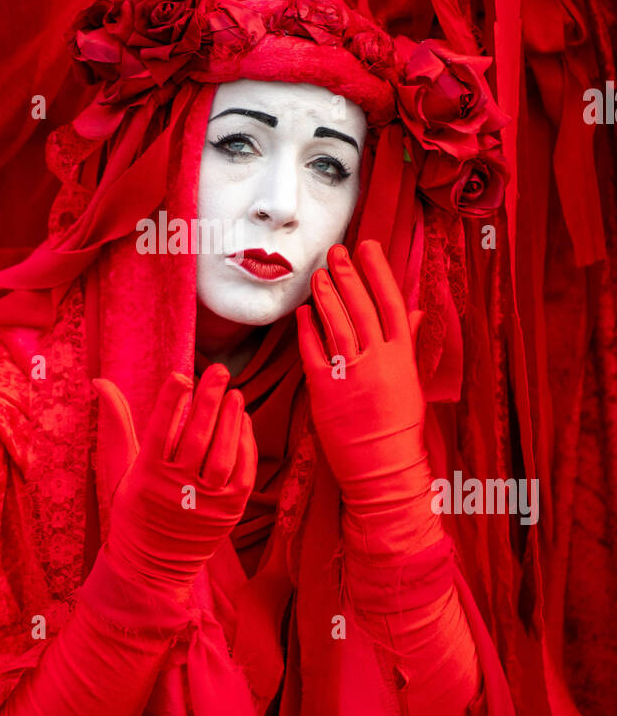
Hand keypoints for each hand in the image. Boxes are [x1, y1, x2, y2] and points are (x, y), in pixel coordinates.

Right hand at [93, 365, 256, 600]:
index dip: (171, 402)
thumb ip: (117, 423)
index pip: (160, 431)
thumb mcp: (118, 469)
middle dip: (208, 400)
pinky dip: (245, 445)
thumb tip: (100, 382)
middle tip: (218, 370)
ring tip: (234, 393)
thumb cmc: (132, 510)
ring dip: (230, 420)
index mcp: (146, 476)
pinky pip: (243, 473)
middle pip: (196, 437)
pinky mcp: (229, 512)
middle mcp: (176, 489)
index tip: (182, 376)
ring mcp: (206, 502)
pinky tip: (242, 421)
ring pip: (222, 454)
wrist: (151, 569)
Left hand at [296, 240, 431, 521]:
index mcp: (402, 357)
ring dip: (326, 296)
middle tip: (336, 250)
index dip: (379, 272)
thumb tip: (414, 311)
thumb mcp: (411, 381)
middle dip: (348, 275)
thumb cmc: (399, 427)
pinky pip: (314, 353)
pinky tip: (302, 313)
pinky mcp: (326, 391)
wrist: (383, 468)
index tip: (368, 247)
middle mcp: (378, 361)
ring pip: (338, 325)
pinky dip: (307, 331)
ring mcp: (352, 375)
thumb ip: (408, 343)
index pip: (392, 303)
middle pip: (362, 308)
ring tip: (318, 273)